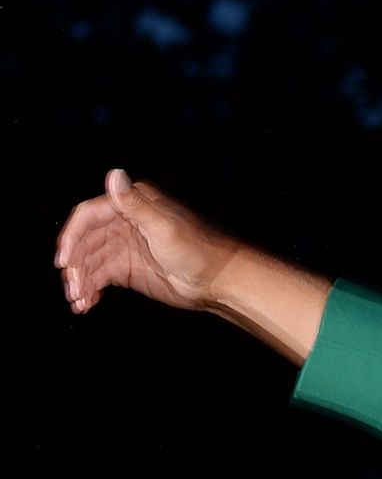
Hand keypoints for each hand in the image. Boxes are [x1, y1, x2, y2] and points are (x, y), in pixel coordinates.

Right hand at [55, 170, 241, 314]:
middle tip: (72, 288)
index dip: (72, 237)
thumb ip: (136, 205)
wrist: (219, 281)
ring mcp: (124, 247)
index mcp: (132, 205)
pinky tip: (86, 303)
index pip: (89, 216)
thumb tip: (114, 174)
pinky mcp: (126, 268)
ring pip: (89, 261)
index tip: (64, 262)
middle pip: (85, 241)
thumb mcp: (164, 227)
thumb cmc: (198, 250)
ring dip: (80, 280)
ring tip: (78, 300)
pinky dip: (90, 289)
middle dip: (75, 264)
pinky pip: (100, 276)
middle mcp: (124, 223)